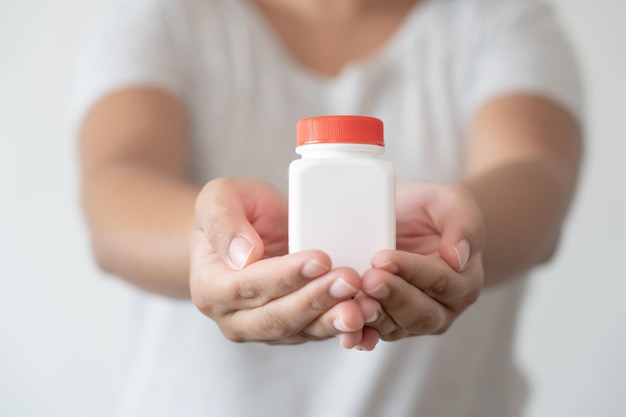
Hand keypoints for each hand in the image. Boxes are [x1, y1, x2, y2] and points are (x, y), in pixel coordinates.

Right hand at [190, 178, 374, 347]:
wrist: (248, 231)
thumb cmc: (233, 211)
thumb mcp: (218, 198)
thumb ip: (223, 222)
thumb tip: (243, 254)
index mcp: (210, 288)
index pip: (248, 286)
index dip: (285, 276)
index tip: (319, 259)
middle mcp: (234, 318)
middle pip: (277, 317)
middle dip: (316, 300)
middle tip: (350, 279)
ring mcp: (264, 329)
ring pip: (301, 331)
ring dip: (334, 319)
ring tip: (363, 304)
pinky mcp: (294, 329)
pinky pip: (318, 333)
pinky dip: (343, 327)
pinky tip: (367, 316)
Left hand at [359, 182, 484, 340]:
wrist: (412, 224)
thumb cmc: (432, 210)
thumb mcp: (451, 203)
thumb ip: (463, 225)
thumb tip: (459, 256)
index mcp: (463, 279)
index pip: (440, 279)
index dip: (411, 270)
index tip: (382, 258)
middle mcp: (444, 307)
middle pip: (420, 311)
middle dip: (392, 296)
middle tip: (367, 280)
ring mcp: (414, 320)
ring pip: (396, 327)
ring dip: (374, 318)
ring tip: (354, 304)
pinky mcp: (389, 325)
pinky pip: (374, 334)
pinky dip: (360, 334)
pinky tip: (346, 332)